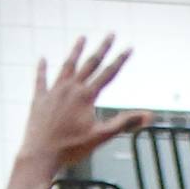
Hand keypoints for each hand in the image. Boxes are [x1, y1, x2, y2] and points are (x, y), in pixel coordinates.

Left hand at [19, 36, 147, 173]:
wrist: (41, 154)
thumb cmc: (71, 148)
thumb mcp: (101, 136)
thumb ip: (124, 123)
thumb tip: (149, 116)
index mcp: (86, 96)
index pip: (108, 73)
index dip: (120, 60)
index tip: (129, 47)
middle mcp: (71, 88)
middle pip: (90, 63)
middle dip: (102, 48)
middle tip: (110, 34)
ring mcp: (54, 91)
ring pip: (67, 66)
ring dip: (76, 51)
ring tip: (82, 38)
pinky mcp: (40, 98)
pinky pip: (41, 79)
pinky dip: (42, 68)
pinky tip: (42, 59)